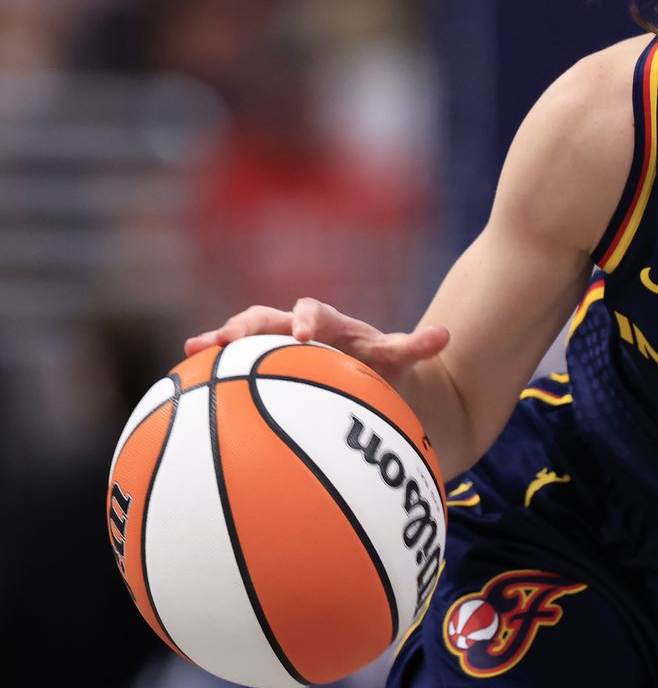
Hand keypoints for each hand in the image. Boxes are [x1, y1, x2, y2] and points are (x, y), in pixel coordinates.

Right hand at [182, 297, 448, 384]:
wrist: (362, 371)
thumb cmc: (378, 366)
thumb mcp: (397, 358)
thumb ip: (415, 347)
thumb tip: (445, 334)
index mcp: (329, 322)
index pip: (314, 311)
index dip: (305, 319)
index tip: (300, 335)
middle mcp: (296, 327)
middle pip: (266, 317)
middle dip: (247, 325)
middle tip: (229, 339)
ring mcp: (274, 344)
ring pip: (243, 336)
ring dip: (220, 340)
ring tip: (195, 350)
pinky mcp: (261, 363)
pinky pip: (232, 363)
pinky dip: (211, 365)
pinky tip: (183, 375)